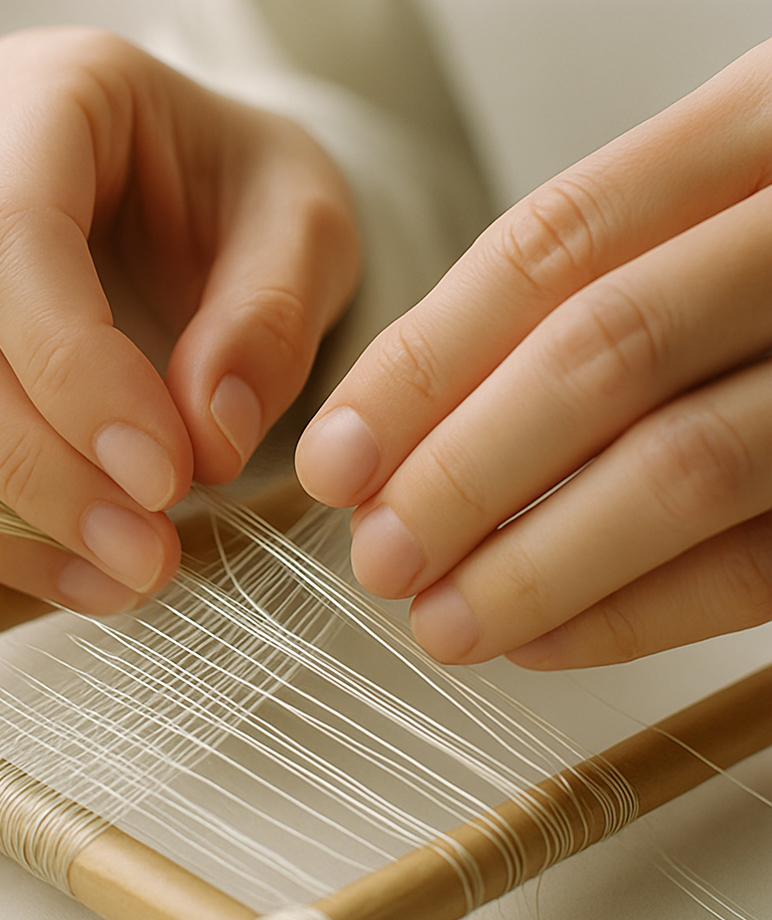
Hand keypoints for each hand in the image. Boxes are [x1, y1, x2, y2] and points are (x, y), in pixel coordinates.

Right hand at [0, 27, 358, 612]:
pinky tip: (63, 573)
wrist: (200, 205)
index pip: (3, 236)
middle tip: (144, 553)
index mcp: (40, 100)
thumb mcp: (305, 229)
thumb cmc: (246, 199)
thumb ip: (269, 319)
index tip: (165, 475)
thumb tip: (206, 438)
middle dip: (31, 468)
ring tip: (117, 580)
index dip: (71, 371)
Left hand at [296, 38, 771, 667]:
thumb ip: (568, 295)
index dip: (419, 369)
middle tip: (379, 556)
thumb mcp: (692, 216)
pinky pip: (761, 565)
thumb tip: (389, 435)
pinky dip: (639, 614)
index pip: (545, 251)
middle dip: (464, 474)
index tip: (335, 460)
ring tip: (442, 622)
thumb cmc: (771, 259)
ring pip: (682, 467)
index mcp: (753, 134)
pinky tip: (544, 641)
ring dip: (535, 564)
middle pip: (601, 356)